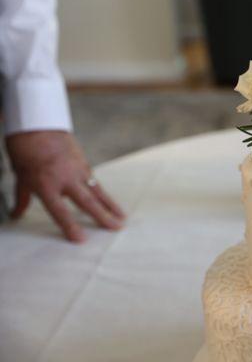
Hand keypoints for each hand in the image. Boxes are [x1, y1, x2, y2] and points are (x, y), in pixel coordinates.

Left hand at [6, 131, 124, 242]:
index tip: (81, 239)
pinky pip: (95, 182)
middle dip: (103, 216)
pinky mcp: (83, 163)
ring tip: (122, 218)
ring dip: (111, 206)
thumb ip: (22, 198)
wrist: (37, 123)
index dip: (70, 226)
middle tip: (116, 228)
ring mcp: (77, 169)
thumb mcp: (20, 176)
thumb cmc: (25, 148)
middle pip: (87, 201)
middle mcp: (64, 178)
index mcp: (45, 184)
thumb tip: (16, 214)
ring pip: (97, 191)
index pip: (59, 210)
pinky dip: (104, 194)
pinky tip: (112, 203)